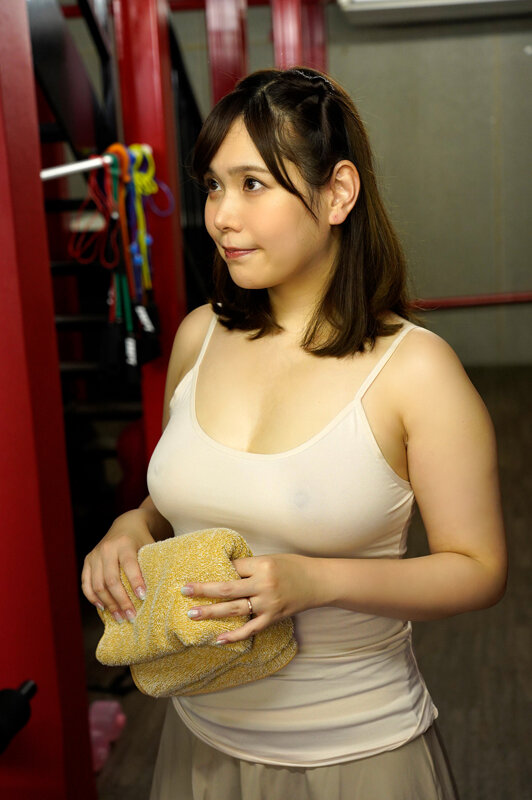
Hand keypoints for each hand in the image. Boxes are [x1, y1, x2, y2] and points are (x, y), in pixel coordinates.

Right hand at [81, 509, 154, 622]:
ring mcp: (95, 555)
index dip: (135, 582)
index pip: (129, 565)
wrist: (127, 524)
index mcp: (124, 543)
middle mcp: (107, 548)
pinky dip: (93, 598)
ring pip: (98, 585)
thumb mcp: (150, 546)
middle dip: (121, 600)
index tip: (143, 598)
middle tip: (131, 616)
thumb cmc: (143, 539)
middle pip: (111, 579)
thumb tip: (160, 592)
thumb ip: (151, 565)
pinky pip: (86, 583)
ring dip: (109, 604)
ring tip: (120, 617)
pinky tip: (103, 608)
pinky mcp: (87, 560)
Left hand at [181, 553, 315, 642]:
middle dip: (203, 590)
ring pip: (234, 609)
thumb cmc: (293, 567)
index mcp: (263, 565)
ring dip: (211, 612)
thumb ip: (249, 567)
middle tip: (184, 591)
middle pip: (227, 588)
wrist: (319, 582)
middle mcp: (264, 584)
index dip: (216, 570)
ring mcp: (268, 603)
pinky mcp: (273, 618)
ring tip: (192, 614)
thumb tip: (223, 571)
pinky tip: (218, 639)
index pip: (232, 567)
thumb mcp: (271, 559)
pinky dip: (234, 635)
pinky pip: (250, 629)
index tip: (197, 573)